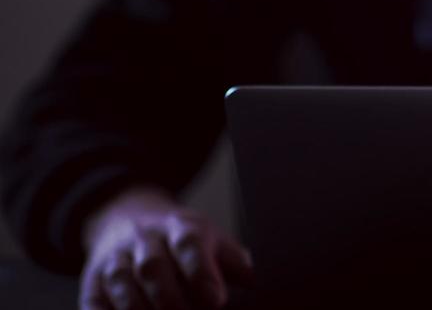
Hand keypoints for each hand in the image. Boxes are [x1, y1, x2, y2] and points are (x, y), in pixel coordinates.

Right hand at [79, 186, 252, 309]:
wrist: (126, 218)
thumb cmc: (181, 241)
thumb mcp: (211, 239)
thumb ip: (232, 261)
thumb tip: (252, 279)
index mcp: (181, 226)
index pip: (190, 243)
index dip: (202, 273)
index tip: (214, 301)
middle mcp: (144, 239)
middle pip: (153, 267)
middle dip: (170, 300)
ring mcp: (114, 260)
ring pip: (122, 285)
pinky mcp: (91, 283)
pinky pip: (94, 304)